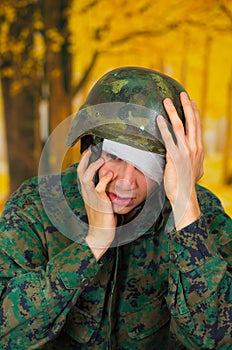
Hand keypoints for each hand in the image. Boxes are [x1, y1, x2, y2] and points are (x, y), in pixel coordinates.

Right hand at [77, 148, 116, 258]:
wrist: (100, 234)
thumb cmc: (102, 218)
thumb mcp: (101, 201)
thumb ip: (103, 190)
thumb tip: (109, 177)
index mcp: (86, 191)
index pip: (81, 172)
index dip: (84, 160)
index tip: (90, 150)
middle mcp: (86, 193)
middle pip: (80, 171)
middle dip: (85, 158)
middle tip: (92, 148)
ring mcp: (91, 197)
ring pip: (86, 177)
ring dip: (93, 166)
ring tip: (101, 159)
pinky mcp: (99, 203)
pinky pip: (99, 188)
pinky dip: (104, 180)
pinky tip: (110, 175)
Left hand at [157, 92, 203, 229]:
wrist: (184, 195)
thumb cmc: (186, 184)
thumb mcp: (194, 170)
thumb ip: (193, 160)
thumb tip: (192, 158)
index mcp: (198, 149)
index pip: (197, 126)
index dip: (195, 113)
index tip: (192, 101)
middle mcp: (194, 147)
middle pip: (191, 122)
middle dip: (187, 106)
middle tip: (182, 93)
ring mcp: (185, 152)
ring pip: (180, 127)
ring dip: (174, 112)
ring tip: (167, 101)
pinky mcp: (175, 157)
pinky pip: (169, 139)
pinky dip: (164, 128)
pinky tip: (159, 119)